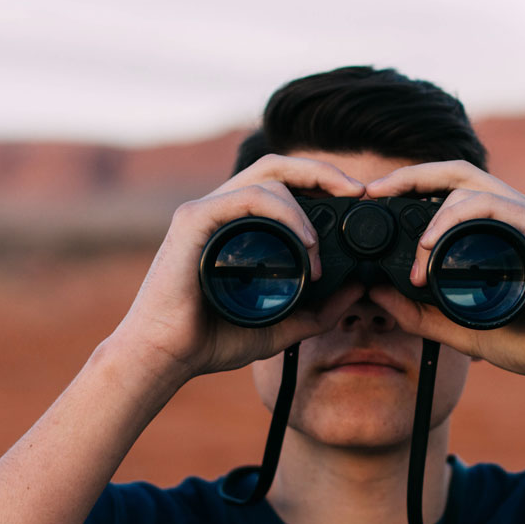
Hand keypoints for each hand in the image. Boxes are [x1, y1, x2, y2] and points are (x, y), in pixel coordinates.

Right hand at [106, 154, 366, 387]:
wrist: (165, 357)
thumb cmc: (211, 339)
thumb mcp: (281, 326)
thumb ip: (319, 311)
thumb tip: (359, 289)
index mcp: (238, 225)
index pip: (283, 184)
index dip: (321, 182)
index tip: (357, 200)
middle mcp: (221, 209)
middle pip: (277, 166)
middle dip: (322, 171)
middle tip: (358, 190)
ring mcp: (205, 210)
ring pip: (267, 178)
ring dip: (304, 207)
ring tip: (317, 248)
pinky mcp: (193, 220)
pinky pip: (246, 197)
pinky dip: (283, 212)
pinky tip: (304, 241)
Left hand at [365, 161, 524, 393]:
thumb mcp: (458, 328)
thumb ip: (418, 313)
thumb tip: (376, 293)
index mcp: (496, 228)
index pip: (448, 189)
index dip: (410, 186)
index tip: (373, 200)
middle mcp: (513, 212)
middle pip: (454, 172)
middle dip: (409, 175)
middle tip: (373, 191)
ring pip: (467, 185)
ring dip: (430, 212)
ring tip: (414, 253)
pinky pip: (490, 205)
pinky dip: (454, 218)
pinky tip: (432, 244)